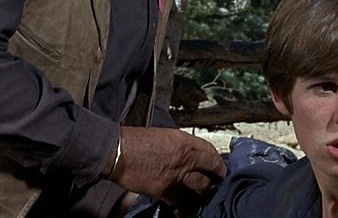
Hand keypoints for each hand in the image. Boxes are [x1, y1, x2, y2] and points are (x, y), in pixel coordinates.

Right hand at [107, 126, 226, 205]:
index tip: (218, 169)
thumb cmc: (138, 141)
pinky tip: (175, 197)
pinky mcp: (165, 190)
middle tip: (213, 184)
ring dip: (199, 192)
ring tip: (196, 193)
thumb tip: (193, 156)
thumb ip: (183, 146)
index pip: (212, 154)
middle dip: (215, 180)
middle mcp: (186, 158)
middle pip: (213, 172)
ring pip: (201, 188)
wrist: (118, 151)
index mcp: (186, 141)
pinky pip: (179, 199)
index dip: (218, 164)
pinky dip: (178, 200)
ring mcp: (177, 175)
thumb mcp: (166, 136)